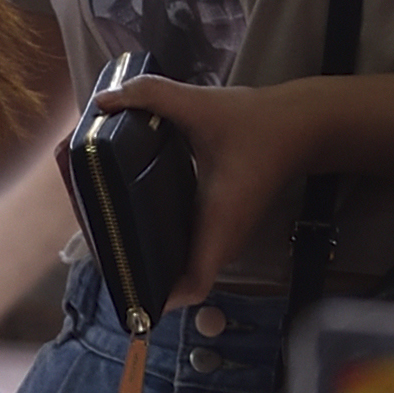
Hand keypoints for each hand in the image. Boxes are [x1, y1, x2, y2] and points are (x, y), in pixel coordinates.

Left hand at [91, 65, 332, 308]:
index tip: (121, 283)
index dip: (157, 296)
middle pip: (176, 279)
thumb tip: (102, 100)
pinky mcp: (221, 223)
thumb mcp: (201, 104)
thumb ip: (151, 96)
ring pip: (181, 262)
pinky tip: (126, 210)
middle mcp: (221, 239)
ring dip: (145, 252)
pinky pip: (186, 245)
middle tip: (92, 237)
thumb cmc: (256, 123)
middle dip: (135, 270)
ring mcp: (223, 234)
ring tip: (99, 222)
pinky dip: (158, 236)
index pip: (193, 285)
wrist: (302, 127)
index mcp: (218, 223)